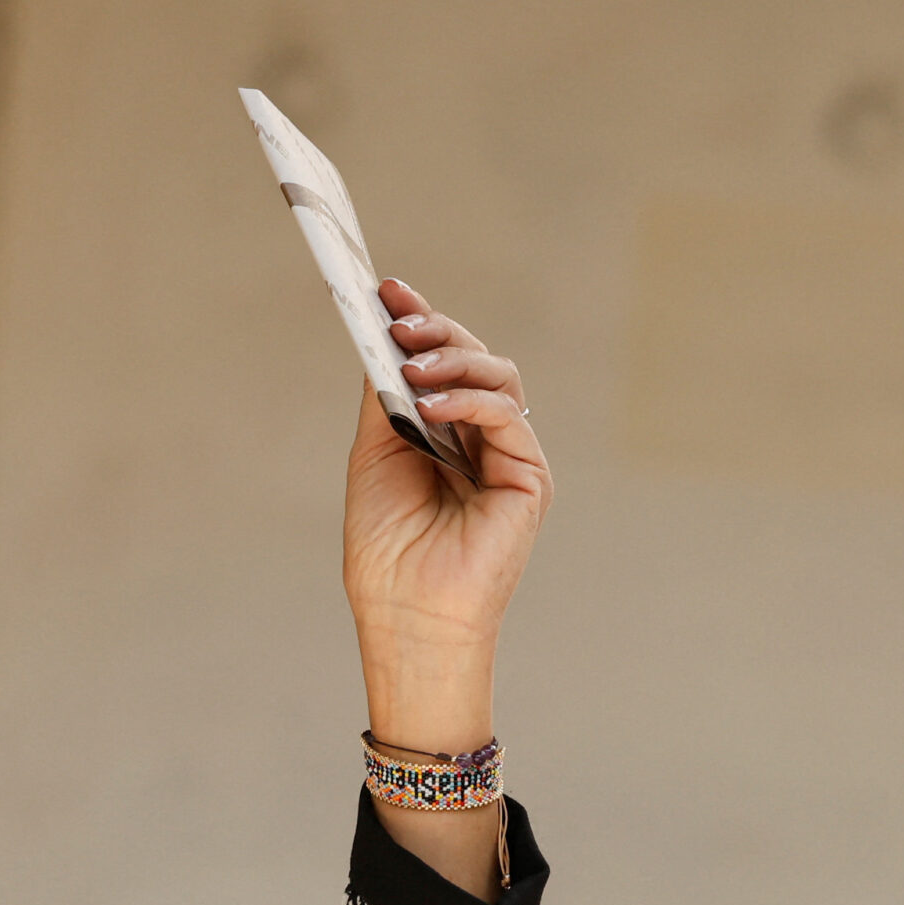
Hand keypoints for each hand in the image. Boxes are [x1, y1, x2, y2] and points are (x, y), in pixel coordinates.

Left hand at [343, 280, 550, 896]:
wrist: (406, 614)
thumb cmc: (385, 548)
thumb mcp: (374, 456)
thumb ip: (385, 398)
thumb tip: (382, 338)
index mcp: (441, 431)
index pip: (437, 362)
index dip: (416, 320)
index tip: (383, 289)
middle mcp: (479, 437)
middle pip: (470, 358)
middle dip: (433, 330)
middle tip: (395, 316)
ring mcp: (509, 454)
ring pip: (496, 376)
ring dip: (451, 359)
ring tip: (412, 364)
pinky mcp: (529, 475)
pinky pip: (508, 415)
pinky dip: (471, 400)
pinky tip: (434, 403)